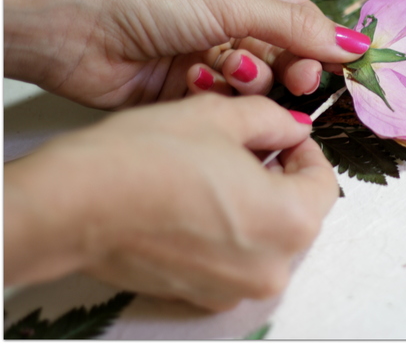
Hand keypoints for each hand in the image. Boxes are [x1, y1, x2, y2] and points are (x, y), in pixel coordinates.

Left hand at [3, 0, 369, 108]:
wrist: (75, 29)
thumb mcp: (231, 2)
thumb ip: (295, 27)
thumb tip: (354, 44)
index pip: (299, 18)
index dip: (322, 44)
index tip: (345, 68)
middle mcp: (227, 20)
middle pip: (284, 55)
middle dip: (288, 68)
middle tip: (293, 81)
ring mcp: (208, 56)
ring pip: (258, 83)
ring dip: (247, 79)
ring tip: (223, 70)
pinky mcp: (189, 90)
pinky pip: (227, 102)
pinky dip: (217, 95)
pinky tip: (194, 81)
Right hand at [4, 93, 338, 310]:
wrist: (73, 205)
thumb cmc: (145, 158)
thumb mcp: (221, 115)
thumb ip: (273, 120)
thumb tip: (292, 128)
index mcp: (290, 222)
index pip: (324, 183)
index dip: (306, 151)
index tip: (285, 136)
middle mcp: (272, 267)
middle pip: (298, 214)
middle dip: (281, 178)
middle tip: (250, 148)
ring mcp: (235, 289)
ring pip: (267, 238)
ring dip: (255, 204)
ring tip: (217, 172)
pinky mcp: (201, 297)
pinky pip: (235, 259)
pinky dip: (228, 231)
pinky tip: (196, 201)